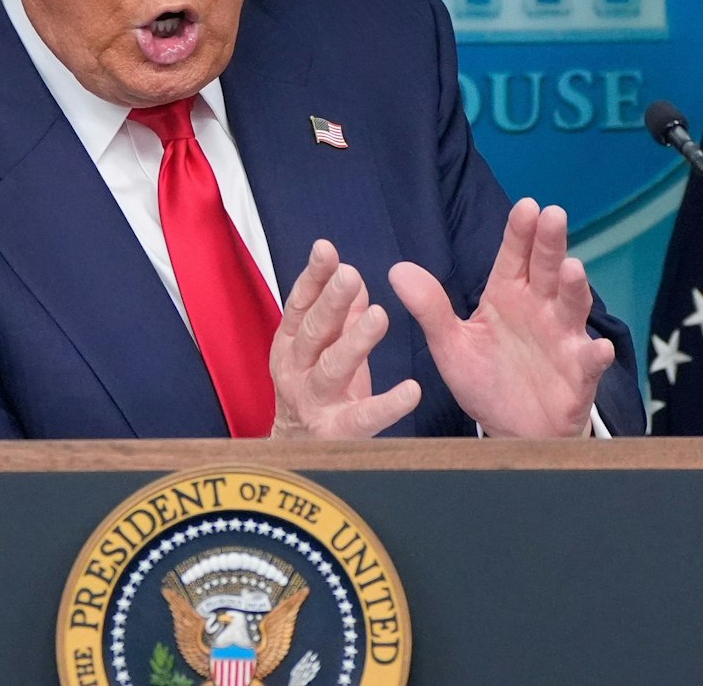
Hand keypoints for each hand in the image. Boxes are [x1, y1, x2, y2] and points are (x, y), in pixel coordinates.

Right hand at [269, 240, 421, 438]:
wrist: (297, 451)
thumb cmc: (316, 391)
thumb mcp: (322, 349)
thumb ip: (339, 315)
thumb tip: (353, 276)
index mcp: (291, 345)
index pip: (300, 305)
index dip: (313, 277)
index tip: (326, 250)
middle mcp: (296, 370)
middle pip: (314, 332)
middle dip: (332, 302)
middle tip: (351, 276)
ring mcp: (314, 401)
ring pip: (332, 368)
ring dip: (355, 341)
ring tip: (379, 317)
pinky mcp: (337, 431)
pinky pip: (364, 416)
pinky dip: (388, 405)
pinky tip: (411, 390)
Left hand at [389, 198, 614, 437]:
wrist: (510, 429)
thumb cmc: (485, 378)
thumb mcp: (450, 344)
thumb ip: (430, 308)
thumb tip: (397, 270)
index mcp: (508, 296)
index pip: (513, 258)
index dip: (519, 233)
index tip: (526, 206)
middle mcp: (540, 310)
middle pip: (546, 270)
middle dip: (550, 244)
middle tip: (553, 215)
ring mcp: (562, 339)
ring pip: (572, 308)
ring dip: (574, 289)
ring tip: (573, 269)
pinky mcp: (577, 375)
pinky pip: (588, 363)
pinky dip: (594, 355)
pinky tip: (598, 348)